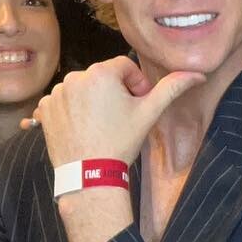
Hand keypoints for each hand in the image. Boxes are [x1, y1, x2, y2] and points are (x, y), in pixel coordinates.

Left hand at [32, 56, 205, 168]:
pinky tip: (82, 128)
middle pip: (102, 77)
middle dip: (113, 92)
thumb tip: (197, 74)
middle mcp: (74, 77)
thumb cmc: (120, 142)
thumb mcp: (149, 113)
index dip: (135, 84)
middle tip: (120, 118)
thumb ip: (172, 88)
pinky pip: (62, 101)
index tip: (138, 104)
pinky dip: (71, 110)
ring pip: (82, 89)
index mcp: (100, 72)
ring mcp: (56, 93)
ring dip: (92, 100)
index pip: (124, 66)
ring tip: (100, 125)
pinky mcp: (44, 109)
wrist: (89, 174)